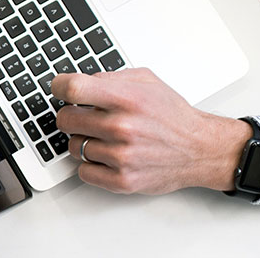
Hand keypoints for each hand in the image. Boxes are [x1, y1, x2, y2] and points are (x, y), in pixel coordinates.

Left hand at [49, 68, 250, 193]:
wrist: (200, 149)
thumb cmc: (173, 116)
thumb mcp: (147, 81)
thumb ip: (111, 78)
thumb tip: (79, 81)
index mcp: (127, 99)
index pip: (73, 89)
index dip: (59, 87)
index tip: (59, 89)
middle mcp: (122, 127)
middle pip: (66, 119)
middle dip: (71, 115)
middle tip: (84, 116)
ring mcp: (121, 156)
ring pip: (73, 146)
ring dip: (83, 141)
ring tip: (104, 137)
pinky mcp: (122, 180)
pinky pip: (83, 171)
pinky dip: (90, 164)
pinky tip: (106, 155)